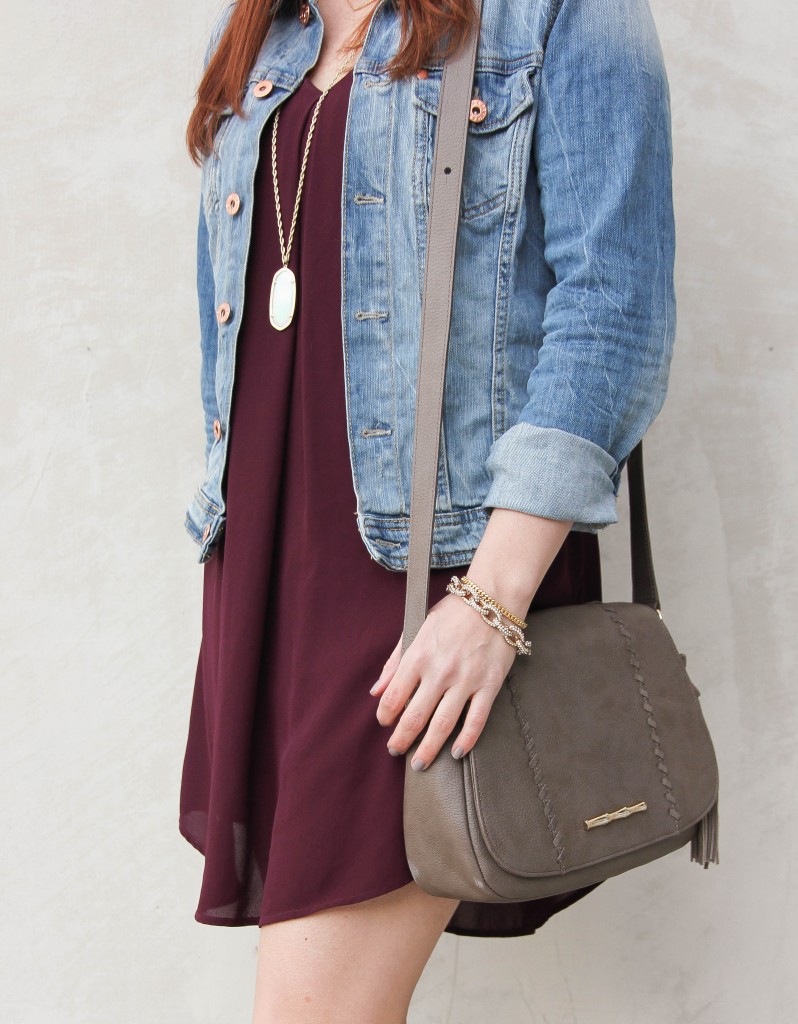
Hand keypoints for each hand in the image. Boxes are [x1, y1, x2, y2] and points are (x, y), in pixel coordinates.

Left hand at [370, 591, 517, 768]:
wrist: (492, 600)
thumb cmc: (452, 613)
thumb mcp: (417, 627)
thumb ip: (395, 661)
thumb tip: (377, 691)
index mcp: (419, 655)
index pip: (394, 695)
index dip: (385, 715)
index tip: (384, 723)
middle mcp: (440, 671)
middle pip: (415, 716)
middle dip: (402, 739)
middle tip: (396, 751)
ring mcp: (466, 680)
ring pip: (443, 724)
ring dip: (428, 748)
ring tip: (419, 764)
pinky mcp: (489, 685)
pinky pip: (476, 720)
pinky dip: (466, 740)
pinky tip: (456, 752)